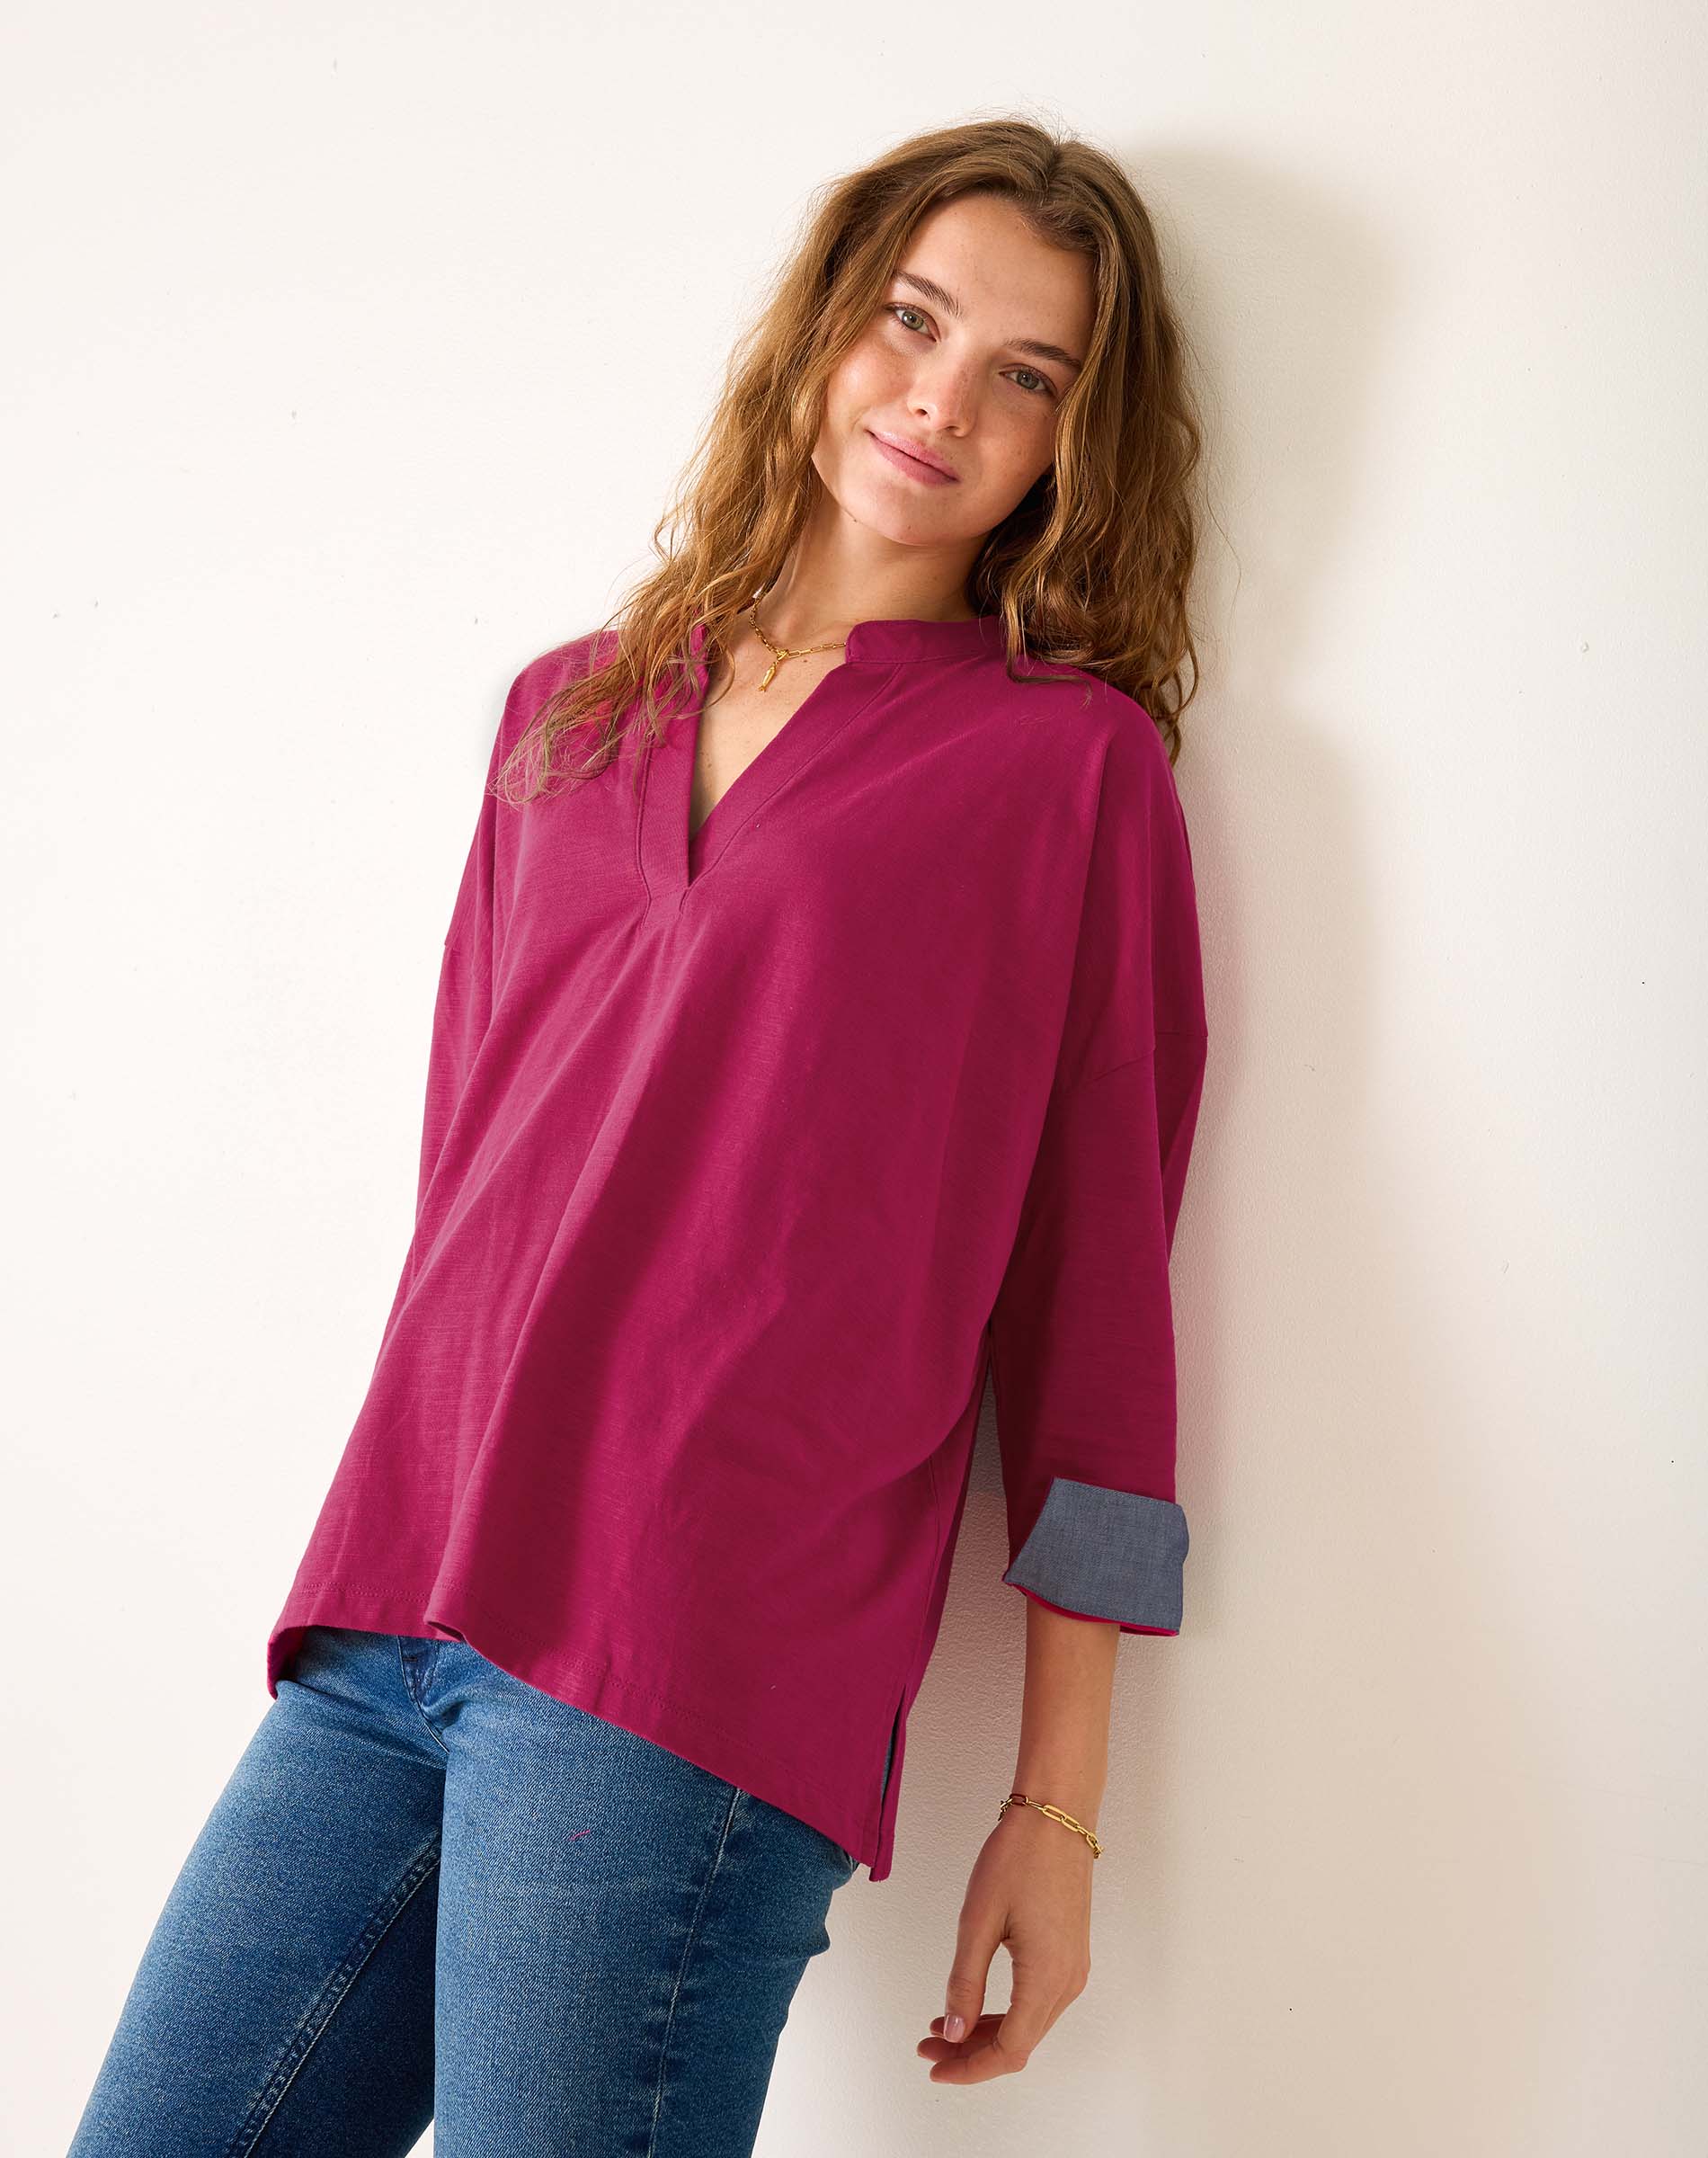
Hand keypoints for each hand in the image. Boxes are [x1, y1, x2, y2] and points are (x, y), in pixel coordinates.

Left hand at [915, 1801, 1093, 2083]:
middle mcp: (1067, 1983)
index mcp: (1046, 1980)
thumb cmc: (1016, 1860)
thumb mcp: (978, 1921)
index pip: (1009, 2051)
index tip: (933, 2065)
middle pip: (1019, 2043)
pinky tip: (973, 2002)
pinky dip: (1005, 2011)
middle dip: (971, 2052)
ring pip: (1029, 2025)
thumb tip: (954, 2034)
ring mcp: (1073, 1969)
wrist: (1057, 1817)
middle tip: (927, 2043)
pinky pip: (1037, 2001)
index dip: (970, 2068)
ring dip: (986, 2032)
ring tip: (942, 2024)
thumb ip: (965, 1982)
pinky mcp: (1070, 1953)